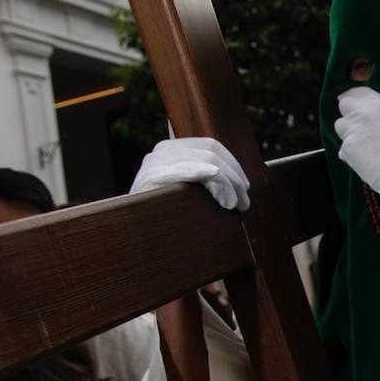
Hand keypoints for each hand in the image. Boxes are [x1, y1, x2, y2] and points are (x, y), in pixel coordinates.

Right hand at [132, 137, 248, 211]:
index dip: (233, 165)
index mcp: (172, 150)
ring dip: (227, 183)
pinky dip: (202, 172)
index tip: (244, 187)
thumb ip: (204, 179)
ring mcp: (155, 163)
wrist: (134, 234)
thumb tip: (239, 183)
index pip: (211, 146)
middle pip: (211, 153)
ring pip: (206, 161)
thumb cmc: (166, 216)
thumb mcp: (186, 192)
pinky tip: (215, 177)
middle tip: (244, 202)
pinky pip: (183, 169)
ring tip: (234, 205)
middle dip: (233, 178)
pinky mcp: (151, 177)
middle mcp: (162, 151)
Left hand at [335, 86, 379, 211]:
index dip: (357, 97)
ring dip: (348, 130)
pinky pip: (343, 148)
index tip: (361, 103)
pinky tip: (364, 157)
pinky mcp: (347, 153)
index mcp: (379, 104)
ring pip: (340, 126)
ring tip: (362, 140)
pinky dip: (351, 151)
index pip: (357, 91)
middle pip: (344, 105)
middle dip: (350, 111)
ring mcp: (351, 134)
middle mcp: (361, 115)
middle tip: (361, 121)